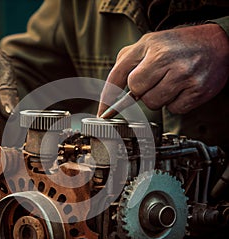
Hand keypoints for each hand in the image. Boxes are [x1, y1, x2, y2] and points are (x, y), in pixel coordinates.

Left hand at [98, 24, 228, 116]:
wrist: (218, 43)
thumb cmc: (179, 46)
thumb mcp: (150, 43)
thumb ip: (128, 62)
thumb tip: (111, 89)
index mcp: (150, 45)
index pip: (119, 75)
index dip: (108, 96)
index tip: (103, 113)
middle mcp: (166, 58)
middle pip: (137, 93)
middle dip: (143, 90)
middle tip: (157, 79)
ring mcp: (183, 75)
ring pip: (154, 103)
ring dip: (159, 98)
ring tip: (171, 82)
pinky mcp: (197, 90)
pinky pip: (174, 110)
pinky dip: (175, 103)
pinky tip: (183, 88)